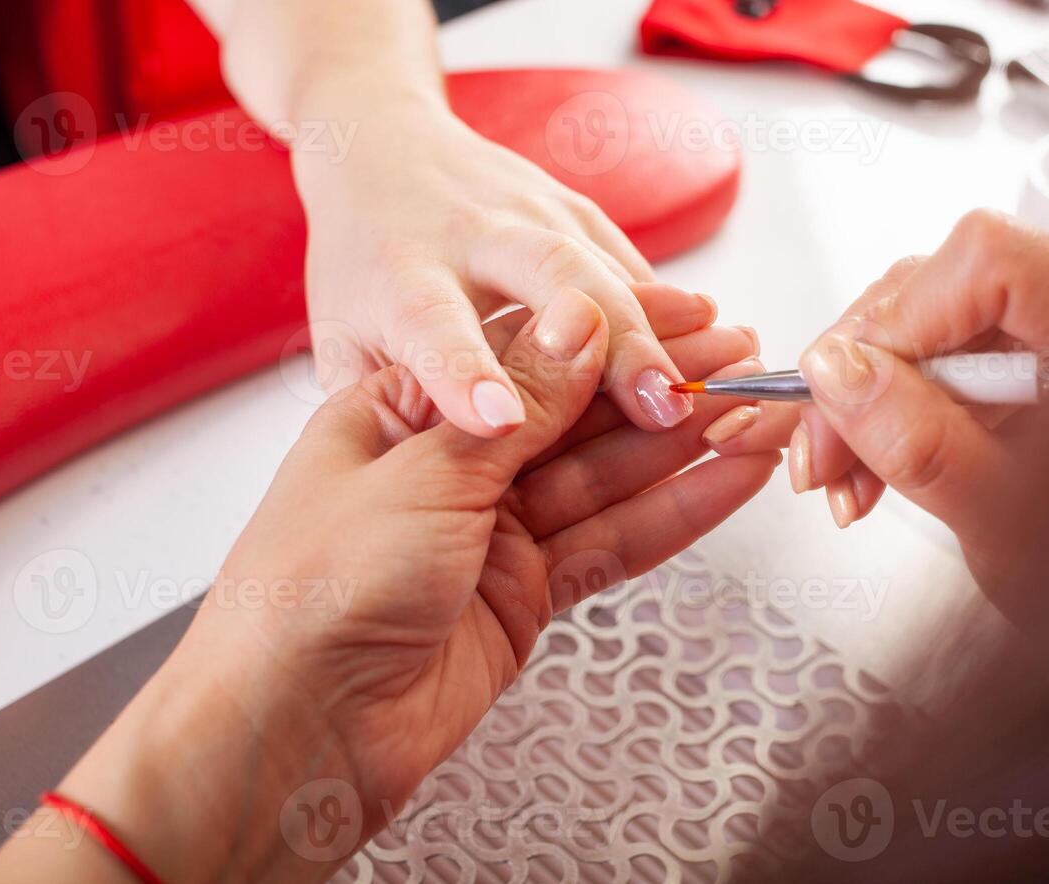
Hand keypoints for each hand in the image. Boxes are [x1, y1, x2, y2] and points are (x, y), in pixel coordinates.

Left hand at [0, 287, 773, 883]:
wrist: (289, 733)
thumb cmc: (312, 590)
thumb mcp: (423, 470)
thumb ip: (519, 402)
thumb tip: (581, 320)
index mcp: (407, 407)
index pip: (531, 351)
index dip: (616, 332)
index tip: (690, 316)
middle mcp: (453, 463)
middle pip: (578, 415)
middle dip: (664, 389)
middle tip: (747, 363)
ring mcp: (492, 531)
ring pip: (606, 478)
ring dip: (683, 450)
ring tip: (760, 416)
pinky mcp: (523, 595)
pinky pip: (610, 543)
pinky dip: (671, 514)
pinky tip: (725, 483)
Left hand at [297, 100, 697, 438]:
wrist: (384, 146)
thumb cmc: (364, 261)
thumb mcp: (340, 337)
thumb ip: (378, 401)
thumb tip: (420, 479)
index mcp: (399, 280)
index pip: (434, 329)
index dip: (466, 374)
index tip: (500, 420)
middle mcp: (470, 239)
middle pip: (549, 281)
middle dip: (610, 343)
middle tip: (658, 404)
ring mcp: (533, 217)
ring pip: (608, 271)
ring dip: (667, 329)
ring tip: (722, 379)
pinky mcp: (579, 212)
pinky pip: (635, 267)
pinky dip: (676, 310)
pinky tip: (712, 348)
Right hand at [700, 210, 1048, 547]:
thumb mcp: (1007, 521)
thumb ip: (921, 442)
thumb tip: (835, 371)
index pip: (990, 259)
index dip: (903, 313)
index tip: (849, 383)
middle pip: (943, 287)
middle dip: (863, 368)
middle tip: (822, 448)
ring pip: (927, 327)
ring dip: (864, 399)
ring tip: (840, 476)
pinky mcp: (1020, 377)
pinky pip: (936, 364)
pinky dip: (888, 415)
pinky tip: (865, 470)